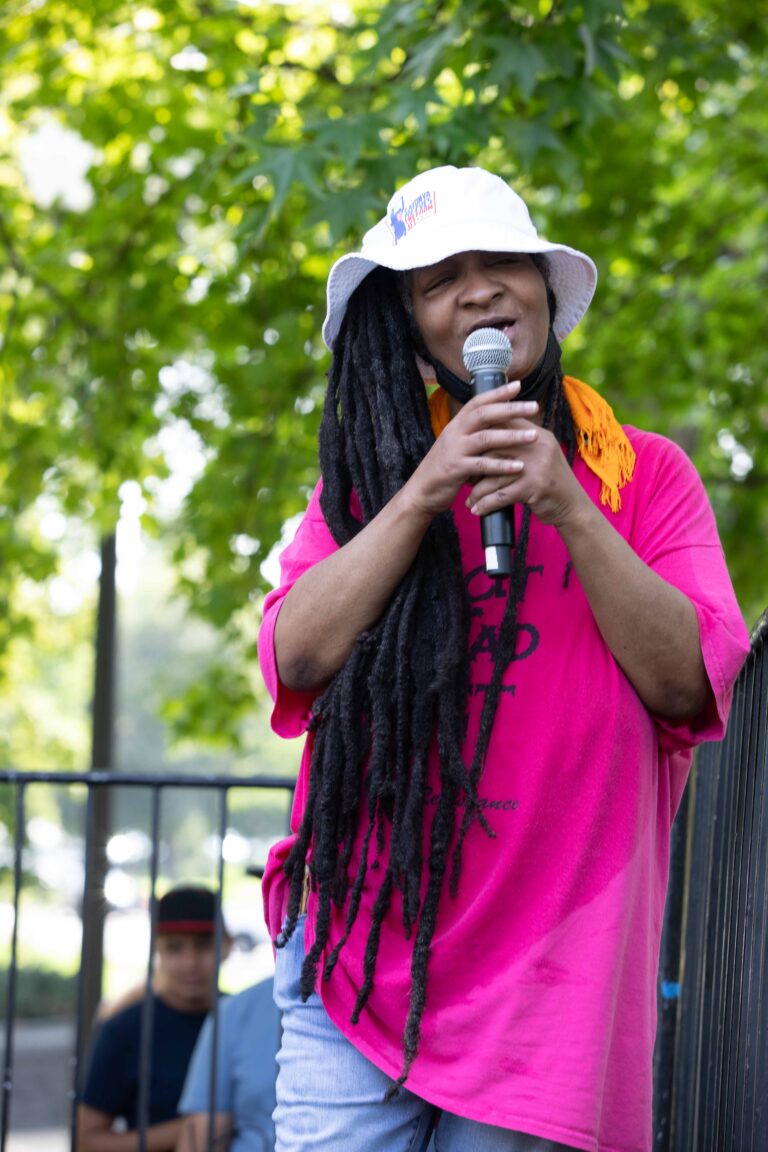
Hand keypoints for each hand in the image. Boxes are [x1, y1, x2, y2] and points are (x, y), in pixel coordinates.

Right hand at [405, 382, 540, 518]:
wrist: (422, 491)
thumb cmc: (444, 467)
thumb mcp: (457, 445)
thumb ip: (473, 433)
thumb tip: (498, 422)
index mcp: (456, 424)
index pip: (477, 402)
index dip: (497, 392)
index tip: (518, 385)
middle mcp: (454, 433)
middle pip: (484, 414)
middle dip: (511, 409)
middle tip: (535, 406)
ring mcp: (455, 450)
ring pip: (486, 438)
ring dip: (512, 436)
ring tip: (534, 436)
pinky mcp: (456, 469)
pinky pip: (483, 465)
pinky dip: (502, 465)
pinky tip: (520, 466)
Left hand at [464, 420, 588, 528]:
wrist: (573, 506)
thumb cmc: (550, 482)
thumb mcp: (539, 456)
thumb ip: (519, 444)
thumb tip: (489, 434)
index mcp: (536, 434)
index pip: (502, 425)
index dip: (481, 438)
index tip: (467, 453)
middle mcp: (536, 445)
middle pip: (493, 449)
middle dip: (474, 467)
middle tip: (464, 479)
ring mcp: (536, 465)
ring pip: (494, 475)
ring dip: (478, 491)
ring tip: (469, 500)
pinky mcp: (534, 486)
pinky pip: (501, 495)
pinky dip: (486, 504)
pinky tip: (477, 510)